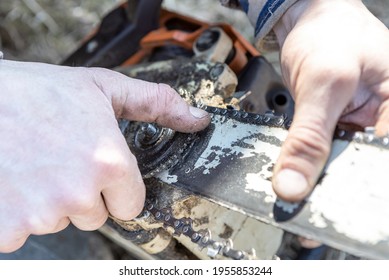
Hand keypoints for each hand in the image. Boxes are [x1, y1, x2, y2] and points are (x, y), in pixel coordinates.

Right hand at [0, 60, 209, 252]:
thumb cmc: (31, 92)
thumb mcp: (101, 88)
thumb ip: (155, 104)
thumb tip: (196, 119)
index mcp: (107, 162)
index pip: (132, 205)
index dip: (118, 188)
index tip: (99, 171)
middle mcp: (78, 193)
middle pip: (96, 214)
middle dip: (83, 193)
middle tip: (60, 159)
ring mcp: (41, 215)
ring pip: (61, 222)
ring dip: (51, 201)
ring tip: (35, 164)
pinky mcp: (8, 229)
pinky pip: (26, 232)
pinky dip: (20, 212)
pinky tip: (16, 181)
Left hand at [272, 0, 388, 200]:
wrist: (306, 21)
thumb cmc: (328, 35)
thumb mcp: (323, 83)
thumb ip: (309, 136)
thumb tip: (292, 185)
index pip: (381, 160)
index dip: (357, 190)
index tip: (327, 211)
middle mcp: (385, 122)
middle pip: (363, 169)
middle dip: (335, 189)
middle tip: (307, 209)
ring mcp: (361, 128)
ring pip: (342, 166)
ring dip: (320, 181)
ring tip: (299, 197)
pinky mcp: (338, 129)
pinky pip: (324, 155)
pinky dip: (309, 166)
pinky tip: (295, 177)